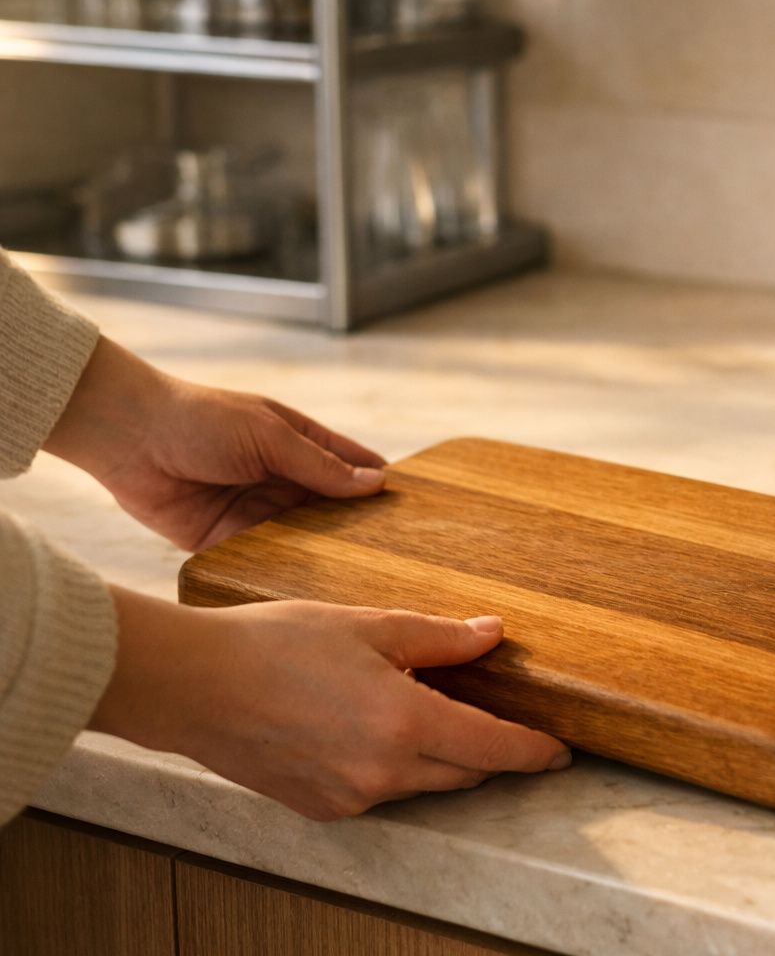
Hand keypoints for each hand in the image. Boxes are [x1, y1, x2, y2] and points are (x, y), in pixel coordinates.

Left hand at [46, 338, 385, 549]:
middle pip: (333, 511)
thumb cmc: (200, 419)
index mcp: (299, 445)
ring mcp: (257, 512)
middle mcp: (283, 481)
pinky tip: (312, 588)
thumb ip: (320, 465)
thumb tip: (376, 483)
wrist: (126, 438)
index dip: (380, 486)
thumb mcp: (270, 436)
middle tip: (398, 558)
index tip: (416, 513)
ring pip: (304, 539)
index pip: (352, 468)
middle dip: (358, 529)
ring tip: (363, 579)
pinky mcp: (228, 540)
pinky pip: (264, 559)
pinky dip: (284, 569)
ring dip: (325, 554)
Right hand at [92, 589, 571, 820]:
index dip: (534, 751)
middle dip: (491, 751)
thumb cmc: (273, 645)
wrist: (191, 686)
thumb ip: (439, 637)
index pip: (494, 748)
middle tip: (505, 723)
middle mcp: (383, 772)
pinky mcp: (321, 807)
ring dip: (442, 757)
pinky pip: (381, 792)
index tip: (560, 751)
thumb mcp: (368, 626)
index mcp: (404, 724)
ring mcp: (351, 796)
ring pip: (424, 784)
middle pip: (465, 772)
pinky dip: (396, 767)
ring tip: (432, 712)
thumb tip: (492, 635)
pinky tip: (378, 729)